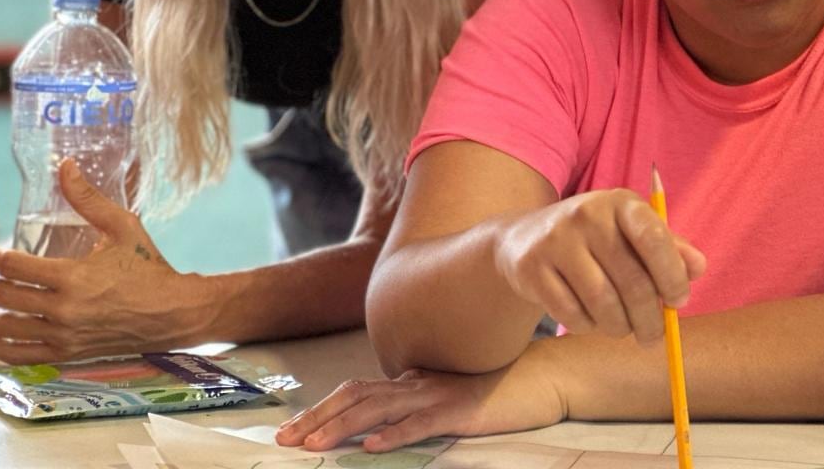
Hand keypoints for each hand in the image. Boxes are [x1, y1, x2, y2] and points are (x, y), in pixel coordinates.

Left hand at [0, 159, 206, 362]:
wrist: (173, 311)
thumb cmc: (150, 268)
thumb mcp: (123, 227)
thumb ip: (88, 199)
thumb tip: (66, 166)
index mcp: (73, 276)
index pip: (13, 266)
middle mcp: (63, 309)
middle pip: (4, 296)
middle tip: (2, 272)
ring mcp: (64, 336)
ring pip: (5, 327)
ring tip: (6, 298)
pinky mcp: (68, 354)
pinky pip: (19, 356)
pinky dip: (1, 346)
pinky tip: (1, 333)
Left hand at [275, 340, 567, 451]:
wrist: (539, 377)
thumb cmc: (495, 393)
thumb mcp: (446, 401)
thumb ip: (415, 410)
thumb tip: (380, 430)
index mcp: (410, 382)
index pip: (354, 392)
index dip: (320, 409)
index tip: (290, 431)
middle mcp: (416, 383)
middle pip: (355, 396)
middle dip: (317, 418)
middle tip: (284, 440)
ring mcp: (436, 394)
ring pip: (379, 409)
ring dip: (343, 427)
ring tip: (314, 445)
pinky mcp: (459, 409)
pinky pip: (422, 422)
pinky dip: (395, 434)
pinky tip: (374, 446)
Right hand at [494, 189, 705, 344]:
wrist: (524, 238)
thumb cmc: (594, 239)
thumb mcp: (630, 233)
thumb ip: (668, 247)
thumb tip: (698, 268)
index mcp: (619, 202)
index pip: (653, 237)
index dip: (672, 276)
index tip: (679, 301)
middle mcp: (586, 215)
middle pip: (632, 281)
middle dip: (650, 319)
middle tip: (654, 335)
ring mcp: (556, 240)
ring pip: (603, 303)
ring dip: (620, 327)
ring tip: (623, 328)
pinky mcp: (532, 268)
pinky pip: (572, 314)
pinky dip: (589, 327)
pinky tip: (592, 320)